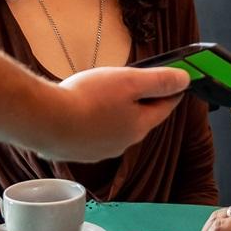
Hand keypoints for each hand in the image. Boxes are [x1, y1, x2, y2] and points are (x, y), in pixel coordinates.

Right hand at [38, 64, 189, 160]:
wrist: (46, 121)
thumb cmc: (88, 99)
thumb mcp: (129, 81)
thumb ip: (158, 81)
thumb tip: (185, 80)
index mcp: (139, 126)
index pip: (165, 107)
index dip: (171, 91)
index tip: (175, 80)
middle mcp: (123, 143)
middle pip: (140, 117)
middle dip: (141, 100)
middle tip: (134, 81)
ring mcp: (100, 150)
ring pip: (117, 126)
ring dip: (115, 111)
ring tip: (103, 93)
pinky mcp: (79, 151)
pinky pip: (94, 133)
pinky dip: (94, 121)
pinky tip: (82, 109)